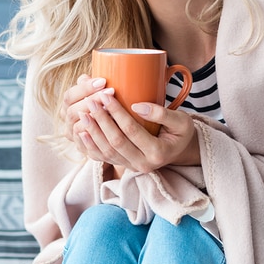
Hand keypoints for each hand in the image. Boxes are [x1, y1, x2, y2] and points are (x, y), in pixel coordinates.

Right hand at [59, 74, 113, 141]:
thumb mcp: (99, 93)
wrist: (116, 131)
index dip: (85, 88)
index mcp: (68, 106)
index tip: (103, 81)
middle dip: (92, 100)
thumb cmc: (107, 106)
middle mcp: (67, 121)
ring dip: (95, 117)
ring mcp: (74, 136)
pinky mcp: (83, 150)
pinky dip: (96, 135)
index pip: (69, 96)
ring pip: (78, 127)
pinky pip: (86, 145)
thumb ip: (92, 86)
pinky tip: (110, 126)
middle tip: (111, 91)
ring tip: (112, 108)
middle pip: (73, 111)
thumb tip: (89, 77)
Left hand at [72, 90, 200, 173]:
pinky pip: (103, 158)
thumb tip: (137, 106)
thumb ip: (162, 113)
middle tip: (91, 102)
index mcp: (158, 152)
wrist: (180, 150)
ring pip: (106, 152)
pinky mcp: (124, 166)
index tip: (106, 96)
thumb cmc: (181, 132)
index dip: (117, 113)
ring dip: (93, 133)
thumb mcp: (181, 120)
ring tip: (83, 114)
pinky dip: (91, 146)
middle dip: (101, 121)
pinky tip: (82, 132)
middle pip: (115, 142)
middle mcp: (143, 164)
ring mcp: (132, 167)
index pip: (131, 130)